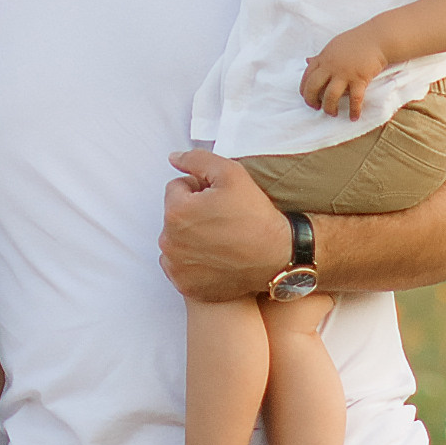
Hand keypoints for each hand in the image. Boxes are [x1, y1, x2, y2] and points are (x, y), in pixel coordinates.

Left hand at [158, 151, 292, 301]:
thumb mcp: (231, 173)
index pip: (177, 188)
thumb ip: (197, 160)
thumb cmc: (254, 215)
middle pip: (175, 215)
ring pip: (176, 240)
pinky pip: (181, 266)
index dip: (200, 189)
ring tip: (220, 239)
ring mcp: (176, 267)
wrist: (276, 257)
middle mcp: (169, 242)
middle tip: (223, 220)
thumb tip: (173, 159)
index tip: (220, 200)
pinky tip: (216, 258)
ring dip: (191, 236)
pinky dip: (194, 261)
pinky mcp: (185, 285)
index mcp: (176, 212)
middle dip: (193, 213)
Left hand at [299, 22, 390, 121]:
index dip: (304, 89)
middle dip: (311, 100)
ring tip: (333, 113)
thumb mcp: (334, 46)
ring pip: (330, 96)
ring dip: (329, 108)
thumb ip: (321, 56)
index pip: (306, 75)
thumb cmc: (357, 41)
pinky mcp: (360, 79)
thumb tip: (307, 61)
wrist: (378, 38)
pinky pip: (355, 99)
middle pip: (313, 87)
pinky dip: (354, 110)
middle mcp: (331, 66)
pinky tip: (354, 117)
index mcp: (324, 57)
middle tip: (316, 107)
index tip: (307, 97)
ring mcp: (345, 73)